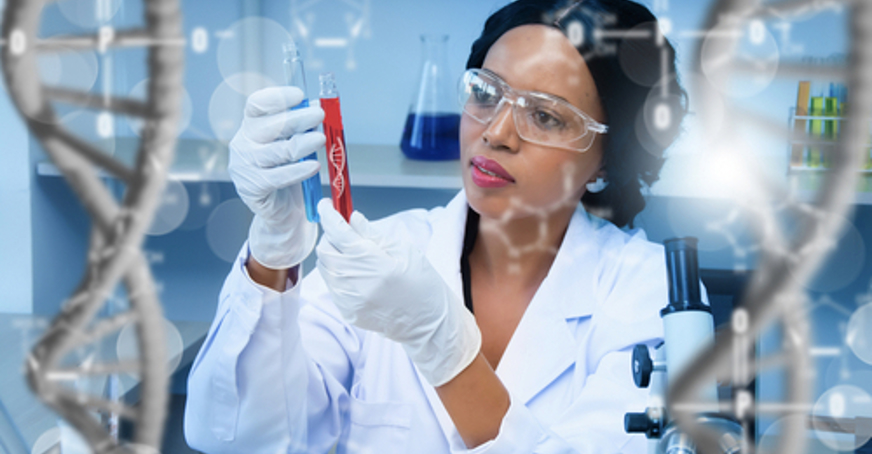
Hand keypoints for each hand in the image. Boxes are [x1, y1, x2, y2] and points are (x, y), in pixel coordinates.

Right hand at [228, 86, 325, 269]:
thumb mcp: (294, 144)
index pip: (257, 105)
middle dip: (297, 119)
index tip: (299, 95)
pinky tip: (314, 166)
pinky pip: (278, 177)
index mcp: (251, 127)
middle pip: (269, 126)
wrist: (283, 210)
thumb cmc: (289, 171)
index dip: (276, 97)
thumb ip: (301, 127)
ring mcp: (244, 166)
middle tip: (319, 115)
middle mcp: (243, 143)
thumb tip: (317, 107)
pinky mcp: (252, 188)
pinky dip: (298, 170)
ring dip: (301, 144)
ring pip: (276, 151)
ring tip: (320, 139)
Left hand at [315, 200, 480, 385]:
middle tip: (346, 231)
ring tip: (355, 255)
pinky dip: (338, 273)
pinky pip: (332, 284)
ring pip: (325, 267)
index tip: (327, 205)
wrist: (427, 323)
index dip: (329, 215)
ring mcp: (349, 300)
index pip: (339, 233)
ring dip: (334, 255)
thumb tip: (352, 218)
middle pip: (325, 250)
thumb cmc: (422, 283)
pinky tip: (358, 274)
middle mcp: (357, 284)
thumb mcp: (404, 251)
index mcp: (375, 265)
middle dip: (331, 236)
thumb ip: (373, 235)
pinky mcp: (347, 311)